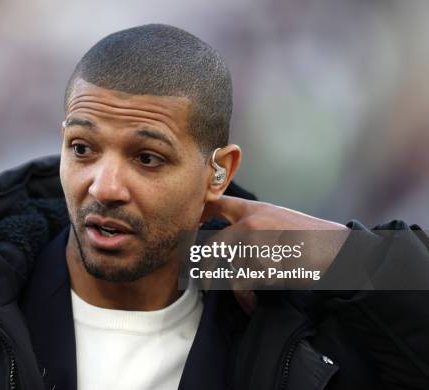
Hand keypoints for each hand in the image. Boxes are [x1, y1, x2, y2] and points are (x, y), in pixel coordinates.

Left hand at [200, 195, 348, 313]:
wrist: (337, 251)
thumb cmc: (311, 238)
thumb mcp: (280, 219)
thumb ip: (254, 225)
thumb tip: (225, 245)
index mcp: (255, 210)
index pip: (218, 203)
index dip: (200, 211)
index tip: (190, 223)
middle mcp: (251, 223)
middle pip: (213, 245)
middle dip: (204, 264)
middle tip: (198, 279)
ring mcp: (255, 243)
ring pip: (234, 270)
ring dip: (242, 286)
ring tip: (253, 293)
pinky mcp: (261, 263)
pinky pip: (243, 286)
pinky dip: (246, 299)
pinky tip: (254, 302)